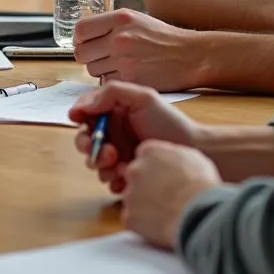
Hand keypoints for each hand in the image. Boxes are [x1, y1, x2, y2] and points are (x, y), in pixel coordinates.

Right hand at [70, 80, 200, 193]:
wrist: (196, 152)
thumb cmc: (171, 123)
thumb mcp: (143, 98)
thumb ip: (112, 93)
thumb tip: (83, 105)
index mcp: (114, 111)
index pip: (86, 112)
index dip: (78, 116)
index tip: (78, 120)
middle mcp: (113, 133)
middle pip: (85, 138)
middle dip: (88, 145)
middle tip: (101, 149)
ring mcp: (118, 155)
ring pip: (94, 161)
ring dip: (101, 164)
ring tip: (119, 164)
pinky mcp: (126, 175)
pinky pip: (108, 180)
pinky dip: (113, 180)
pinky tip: (124, 179)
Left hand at [73, 9, 203, 90]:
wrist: (191, 55)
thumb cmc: (163, 38)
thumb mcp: (137, 19)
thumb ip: (110, 25)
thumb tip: (83, 35)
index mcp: (120, 18)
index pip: (81, 29)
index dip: (79, 39)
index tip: (85, 43)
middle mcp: (120, 37)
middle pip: (81, 53)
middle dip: (87, 57)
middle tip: (100, 58)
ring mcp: (125, 60)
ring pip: (92, 70)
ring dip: (100, 71)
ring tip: (118, 66)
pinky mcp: (131, 79)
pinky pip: (106, 82)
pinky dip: (112, 81)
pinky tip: (126, 75)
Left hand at [121, 141, 220, 248]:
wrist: (200, 213)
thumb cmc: (202, 185)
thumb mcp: (192, 158)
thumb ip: (173, 155)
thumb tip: (171, 161)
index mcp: (149, 151)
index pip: (144, 156)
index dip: (156, 169)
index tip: (166, 179)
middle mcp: (135, 169)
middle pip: (135, 176)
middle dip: (146, 185)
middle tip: (165, 197)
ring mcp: (130, 193)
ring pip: (133, 199)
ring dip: (144, 205)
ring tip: (166, 214)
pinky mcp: (130, 217)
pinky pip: (134, 220)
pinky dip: (144, 225)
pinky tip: (161, 227)